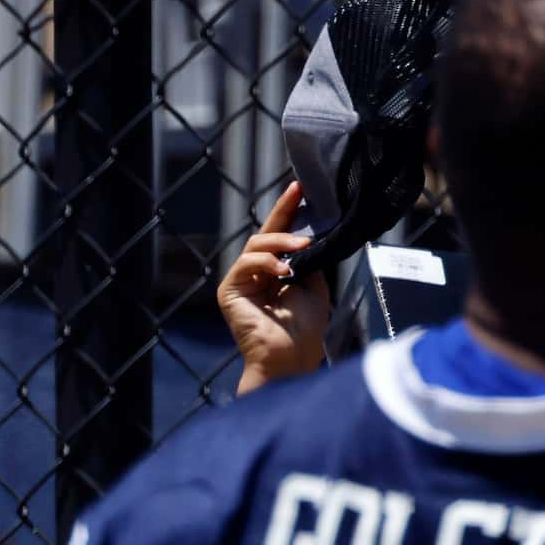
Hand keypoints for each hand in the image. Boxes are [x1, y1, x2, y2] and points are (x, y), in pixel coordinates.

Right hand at [217, 181, 330, 394]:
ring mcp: (240, 282)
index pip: (279, 236)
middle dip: (283, 214)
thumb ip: (309, 260)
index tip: (300, 188)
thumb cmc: (304, 329)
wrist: (291, 356)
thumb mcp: (315, 285)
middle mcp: (255, 274)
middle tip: (300, 198)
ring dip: (280, 242)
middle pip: (264, 234)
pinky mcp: (229, 291)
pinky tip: (284, 271)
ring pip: (254, 245)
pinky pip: (245, 264)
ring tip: (302, 247)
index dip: (288, 211)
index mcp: (274, 272)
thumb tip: (311, 233)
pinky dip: (265, 262)